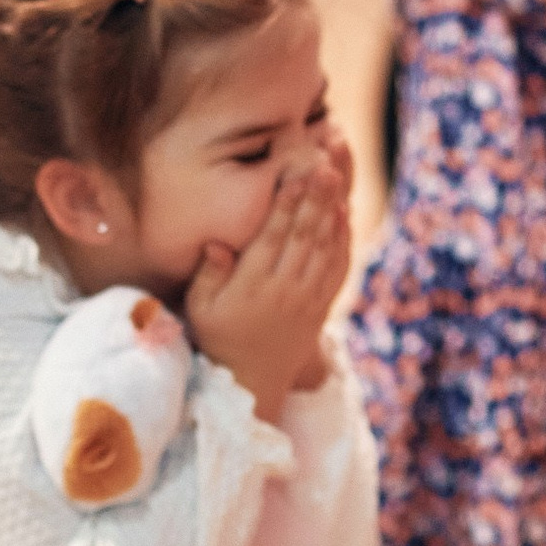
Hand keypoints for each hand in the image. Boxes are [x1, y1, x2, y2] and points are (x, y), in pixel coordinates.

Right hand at [185, 163, 343, 421]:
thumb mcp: (200, 310)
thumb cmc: (218, 338)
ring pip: (324, 247)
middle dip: (314, 197)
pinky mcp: (321, 306)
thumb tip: (216, 243)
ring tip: (336, 177)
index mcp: (253, 288)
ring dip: (331, 209)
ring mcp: (307, 299)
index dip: (286, 205)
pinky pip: (336, 267)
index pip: (272, 238)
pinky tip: (344, 213)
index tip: (295, 175)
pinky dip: (343, 239)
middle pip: (304, 236)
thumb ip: (208, 276)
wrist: (252, 382)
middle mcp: (285, 291)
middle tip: (324, 164)